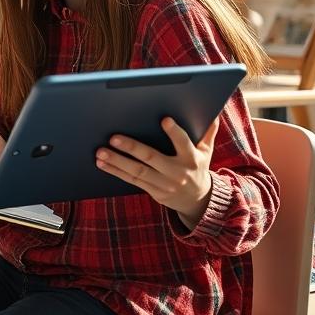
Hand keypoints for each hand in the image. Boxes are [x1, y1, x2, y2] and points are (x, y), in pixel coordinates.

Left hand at [95, 116, 220, 229]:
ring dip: (117, 161)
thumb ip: (208, 132)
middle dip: (132, 148)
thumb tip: (214, 112)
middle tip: (113, 138)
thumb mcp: (206, 152)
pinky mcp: (154, 192)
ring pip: (138, 171)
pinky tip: (102, 163)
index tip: (164, 120)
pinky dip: (116, 171)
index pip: (184, 143)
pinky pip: (132, 181)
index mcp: (191, 158)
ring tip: (100, 152)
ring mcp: (164, 184)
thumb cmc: (198, 168)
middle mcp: (177, 172)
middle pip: (152, 158)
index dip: (174, 132)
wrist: (198, 201)